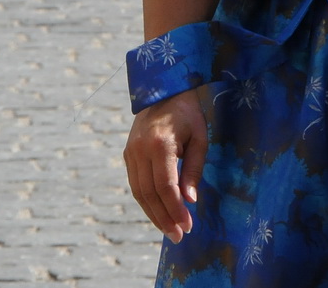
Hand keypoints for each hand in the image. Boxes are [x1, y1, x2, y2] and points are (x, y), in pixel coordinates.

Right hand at [123, 88, 206, 241]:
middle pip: (150, 194)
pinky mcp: (127, 155)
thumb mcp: (199, 138)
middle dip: (164, 218)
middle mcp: (140, 150)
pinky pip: (135, 184)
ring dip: (154, 214)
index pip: (166, 186)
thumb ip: (194, 169)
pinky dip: (146, 202)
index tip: (188, 226)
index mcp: (160, 144)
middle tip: (179, 236)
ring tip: (170, 230)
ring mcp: (130, 153)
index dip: (176, 209)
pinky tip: (158, 213)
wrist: (162, 91)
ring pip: (139, 193)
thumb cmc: (188, 114)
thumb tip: (190, 200)